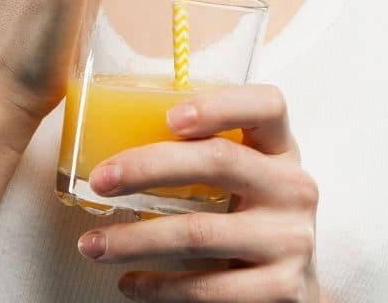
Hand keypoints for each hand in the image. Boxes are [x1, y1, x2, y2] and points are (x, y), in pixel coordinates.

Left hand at [76, 84, 321, 301]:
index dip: (220, 105)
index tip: (169, 117)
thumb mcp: (246, 181)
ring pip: (198, 233)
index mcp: (282, 151)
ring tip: (93, 244)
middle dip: (146, 168)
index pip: (267, 105)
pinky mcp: (280, 289)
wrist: (293, 292)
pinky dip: (157, 286)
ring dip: (134, 240)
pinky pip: (204, 287)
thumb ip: (207, 157)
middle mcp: (294, 189)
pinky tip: (130, 282)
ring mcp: (291, 241)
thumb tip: (117, 149)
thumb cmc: (252, 222)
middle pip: (218, 161)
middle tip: (100, 180)